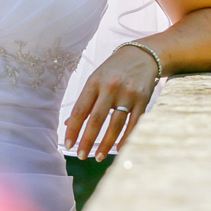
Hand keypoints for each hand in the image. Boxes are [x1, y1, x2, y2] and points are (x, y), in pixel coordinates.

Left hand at [63, 45, 159, 161]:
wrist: (142, 55)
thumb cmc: (113, 70)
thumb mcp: (95, 79)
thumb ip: (84, 101)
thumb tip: (69, 124)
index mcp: (94, 82)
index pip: (80, 110)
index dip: (73, 129)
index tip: (68, 144)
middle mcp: (110, 87)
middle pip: (96, 119)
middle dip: (87, 140)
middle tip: (82, 155)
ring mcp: (128, 93)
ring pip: (115, 124)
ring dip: (106, 144)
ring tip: (98, 156)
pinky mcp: (143, 99)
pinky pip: (134, 123)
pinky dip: (126, 138)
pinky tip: (119, 149)